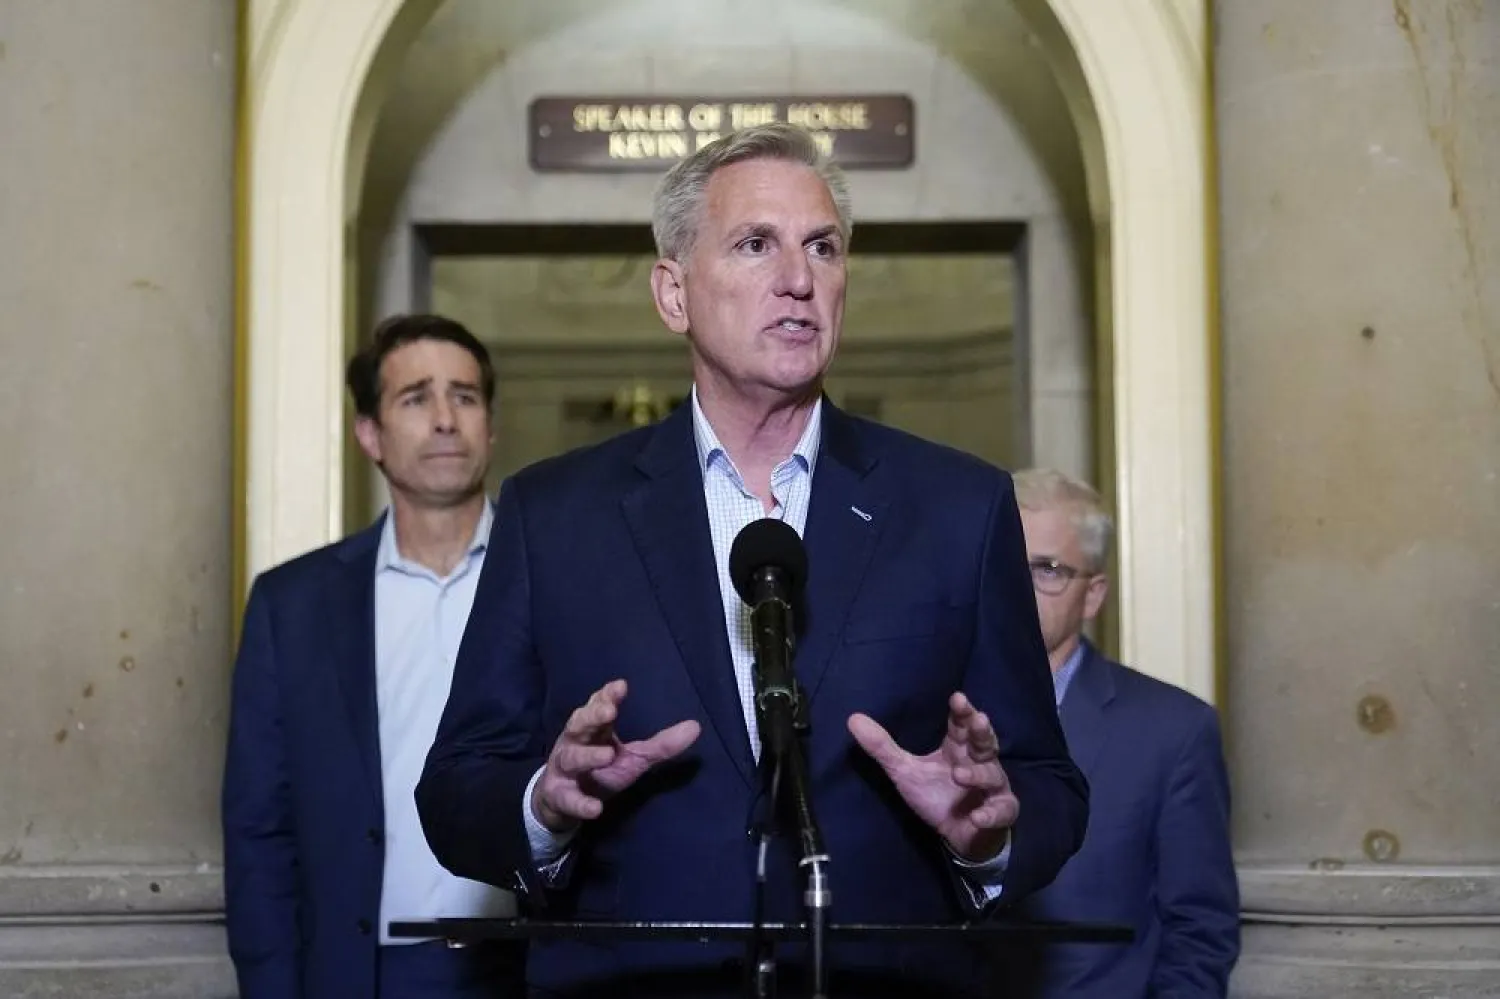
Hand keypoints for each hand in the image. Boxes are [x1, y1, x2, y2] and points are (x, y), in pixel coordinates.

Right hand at [531, 679, 699, 833]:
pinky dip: (580, 803)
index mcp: (594, 729)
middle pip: (579, 724)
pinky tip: (595, 809)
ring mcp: (565, 769)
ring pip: (571, 758)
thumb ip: (661, 745)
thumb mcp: (633, 757)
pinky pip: (568, 798)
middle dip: (592, 716)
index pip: (598, 707)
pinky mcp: (559, 796)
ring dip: (587, 756)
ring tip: (607, 755)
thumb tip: (695, 727)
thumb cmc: (601, 768)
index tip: (621, 686)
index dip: (607, 696)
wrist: (563, 800)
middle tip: (609, 711)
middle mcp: (575, 743)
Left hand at [848, 692, 1017, 861]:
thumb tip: (853, 718)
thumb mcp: (904, 771)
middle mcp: (979, 762)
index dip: (962, 711)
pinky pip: (1001, 810)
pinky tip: (978, 816)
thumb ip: (882, 747)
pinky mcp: (1000, 812)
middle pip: (985, 742)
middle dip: (982, 731)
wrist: (959, 835)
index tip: (957, 698)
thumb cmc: (935, 795)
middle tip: (977, 720)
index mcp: (958, 748)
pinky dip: (991, 813)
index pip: (962, 724)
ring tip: (959, 774)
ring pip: (991, 775)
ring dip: (977, 774)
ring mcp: (992, 787)